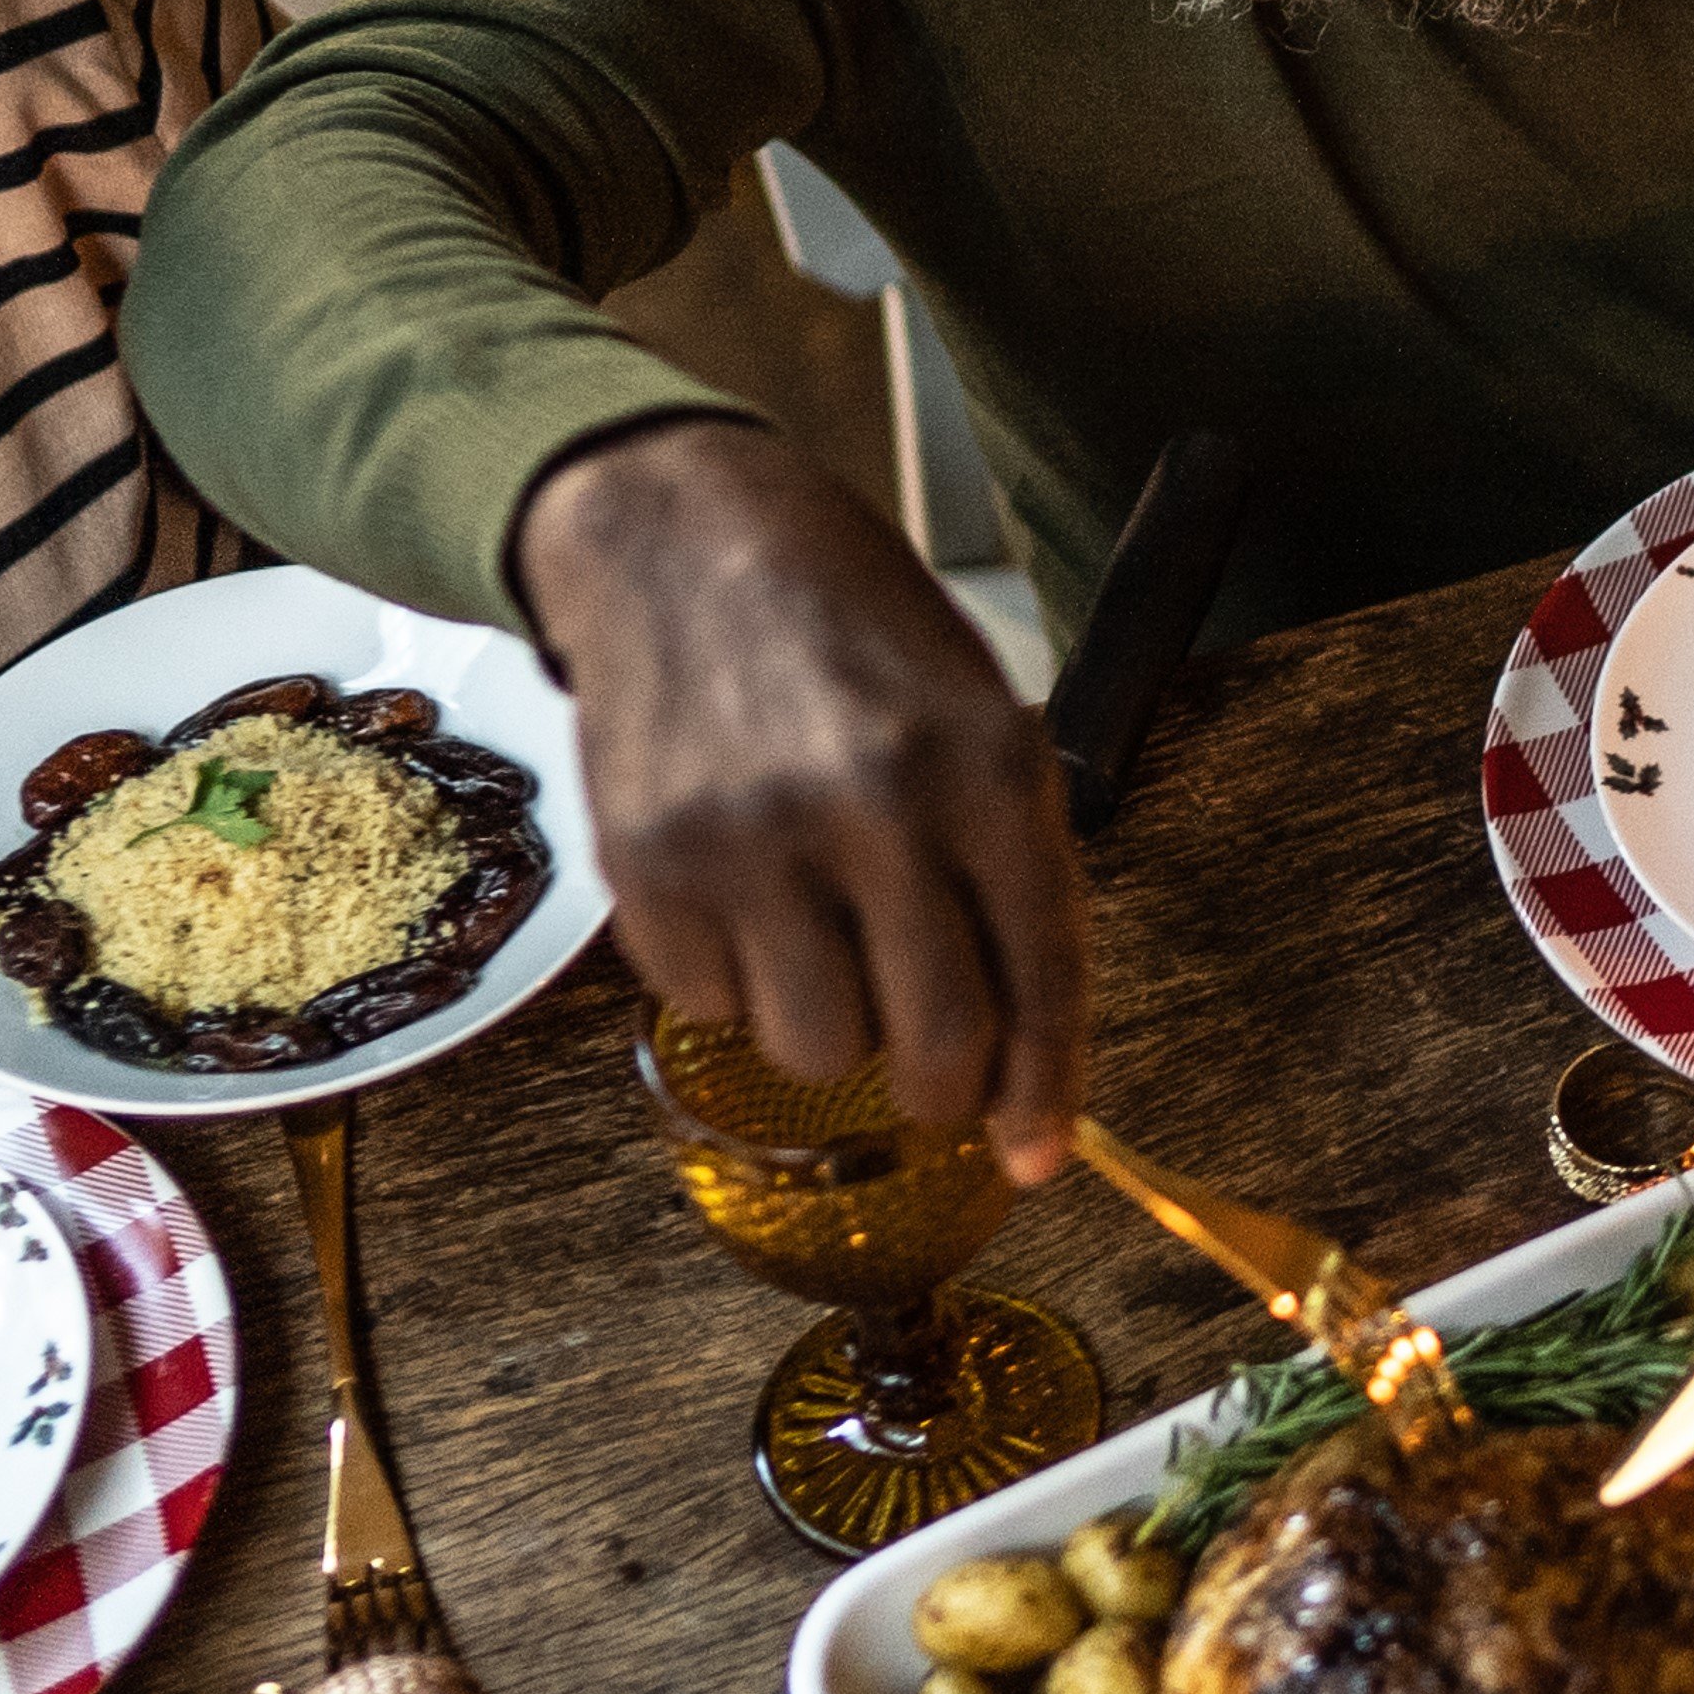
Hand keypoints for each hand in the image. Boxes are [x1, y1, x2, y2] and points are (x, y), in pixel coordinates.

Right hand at [512, 414, 1081, 1183]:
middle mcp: (875, 807)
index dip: (1045, 1087)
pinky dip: (733, 981)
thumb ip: (1012, 868)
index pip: (1040, 973)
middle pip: (935, 1045)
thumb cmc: (849, 628)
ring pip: (816, 1052)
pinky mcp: (648, 867)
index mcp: (986, 764)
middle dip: (943, 1089)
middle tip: (930, 1065)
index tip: (1036, 1157)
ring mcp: (753, 842)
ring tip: (824, 938)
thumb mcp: (975, 710)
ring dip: (831, 1028)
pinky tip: (742, 892)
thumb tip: (1029, 1056)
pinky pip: (708, 1007)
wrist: (681, 536)